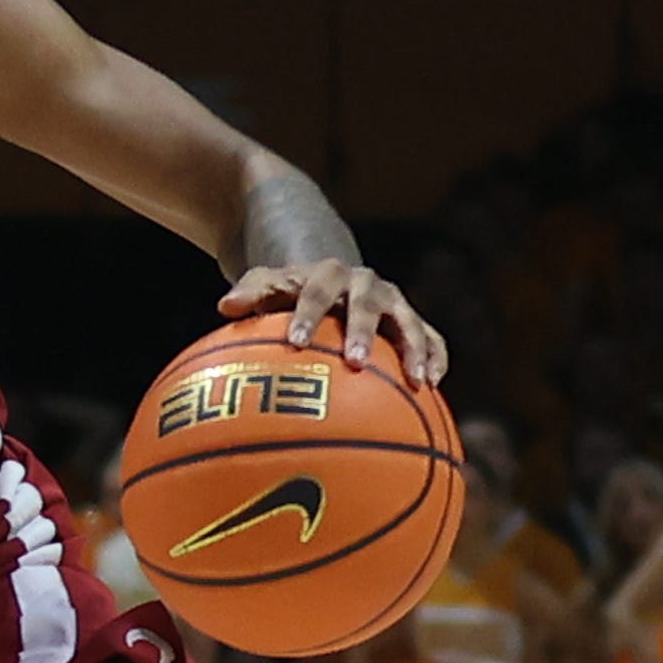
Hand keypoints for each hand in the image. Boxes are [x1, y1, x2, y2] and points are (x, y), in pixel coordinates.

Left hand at [217, 259, 446, 384]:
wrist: (331, 280)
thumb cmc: (291, 293)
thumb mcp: (267, 285)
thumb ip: (250, 293)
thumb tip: (226, 306)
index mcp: (327, 275)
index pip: (316, 291)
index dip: (308, 314)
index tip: (296, 342)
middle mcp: (365, 284)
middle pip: (366, 305)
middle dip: (362, 331)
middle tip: (355, 361)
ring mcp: (392, 303)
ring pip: (408, 321)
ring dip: (414, 349)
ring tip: (417, 382)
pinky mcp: (412, 321)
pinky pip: (432, 338)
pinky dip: (435, 358)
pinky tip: (433, 387)